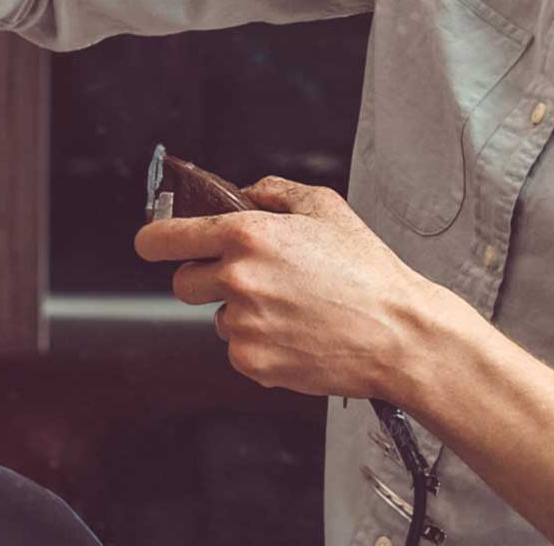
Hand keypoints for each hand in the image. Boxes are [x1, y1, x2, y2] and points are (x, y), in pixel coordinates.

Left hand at [134, 178, 471, 399]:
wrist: (398, 335)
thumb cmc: (370, 274)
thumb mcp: (328, 209)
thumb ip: (276, 192)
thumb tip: (246, 192)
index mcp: (247, 235)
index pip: (164, 238)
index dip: (155, 240)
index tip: (156, 244)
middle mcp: (237, 279)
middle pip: (182, 284)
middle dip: (207, 280)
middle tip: (252, 280)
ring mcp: (241, 324)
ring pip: (217, 318)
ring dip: (242, 313)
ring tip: (293, 309)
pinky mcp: (251, 361)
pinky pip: (239, 349)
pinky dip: (260, 343)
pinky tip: (297, 333)